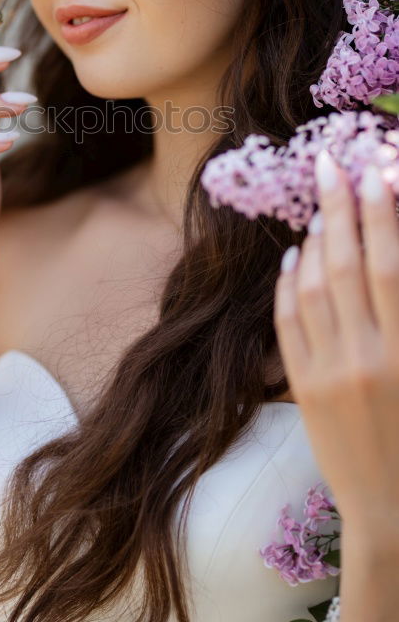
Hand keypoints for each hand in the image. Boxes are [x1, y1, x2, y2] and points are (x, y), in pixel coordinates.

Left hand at [274, 149, 398, 533]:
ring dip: (314, 240)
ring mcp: (329, 374)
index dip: (384, 216)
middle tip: (331, 164)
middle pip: (347, 266)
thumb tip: (391, 261)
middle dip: (340, 208)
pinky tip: (294, 257)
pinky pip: (288, 325)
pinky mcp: (302, 389)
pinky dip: (289, 285)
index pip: (391, 268)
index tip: (377, 171)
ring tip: (318, 206)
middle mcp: (367, 358)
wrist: (393, 513)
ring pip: (313, 289)